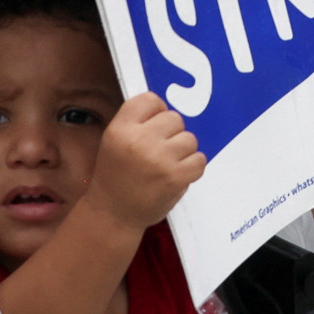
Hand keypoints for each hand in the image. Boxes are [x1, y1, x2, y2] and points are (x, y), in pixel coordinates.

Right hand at [85, 93, 205, 229]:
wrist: (113, 214)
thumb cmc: (116, 176)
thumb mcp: (114, 141)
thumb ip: (138, 122)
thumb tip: (170, 108)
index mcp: (120, 129)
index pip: (150, 99)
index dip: (156, 112)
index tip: (152, 127)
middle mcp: (139, 140)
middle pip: (175, 118)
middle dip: (171, 133)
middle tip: (158, 151)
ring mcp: (159, 158)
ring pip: (190, 138)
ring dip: (183, 151)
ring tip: (165, 165)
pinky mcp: (176, 176)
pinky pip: (199, 159)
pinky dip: (192, 167)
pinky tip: (176, 174)